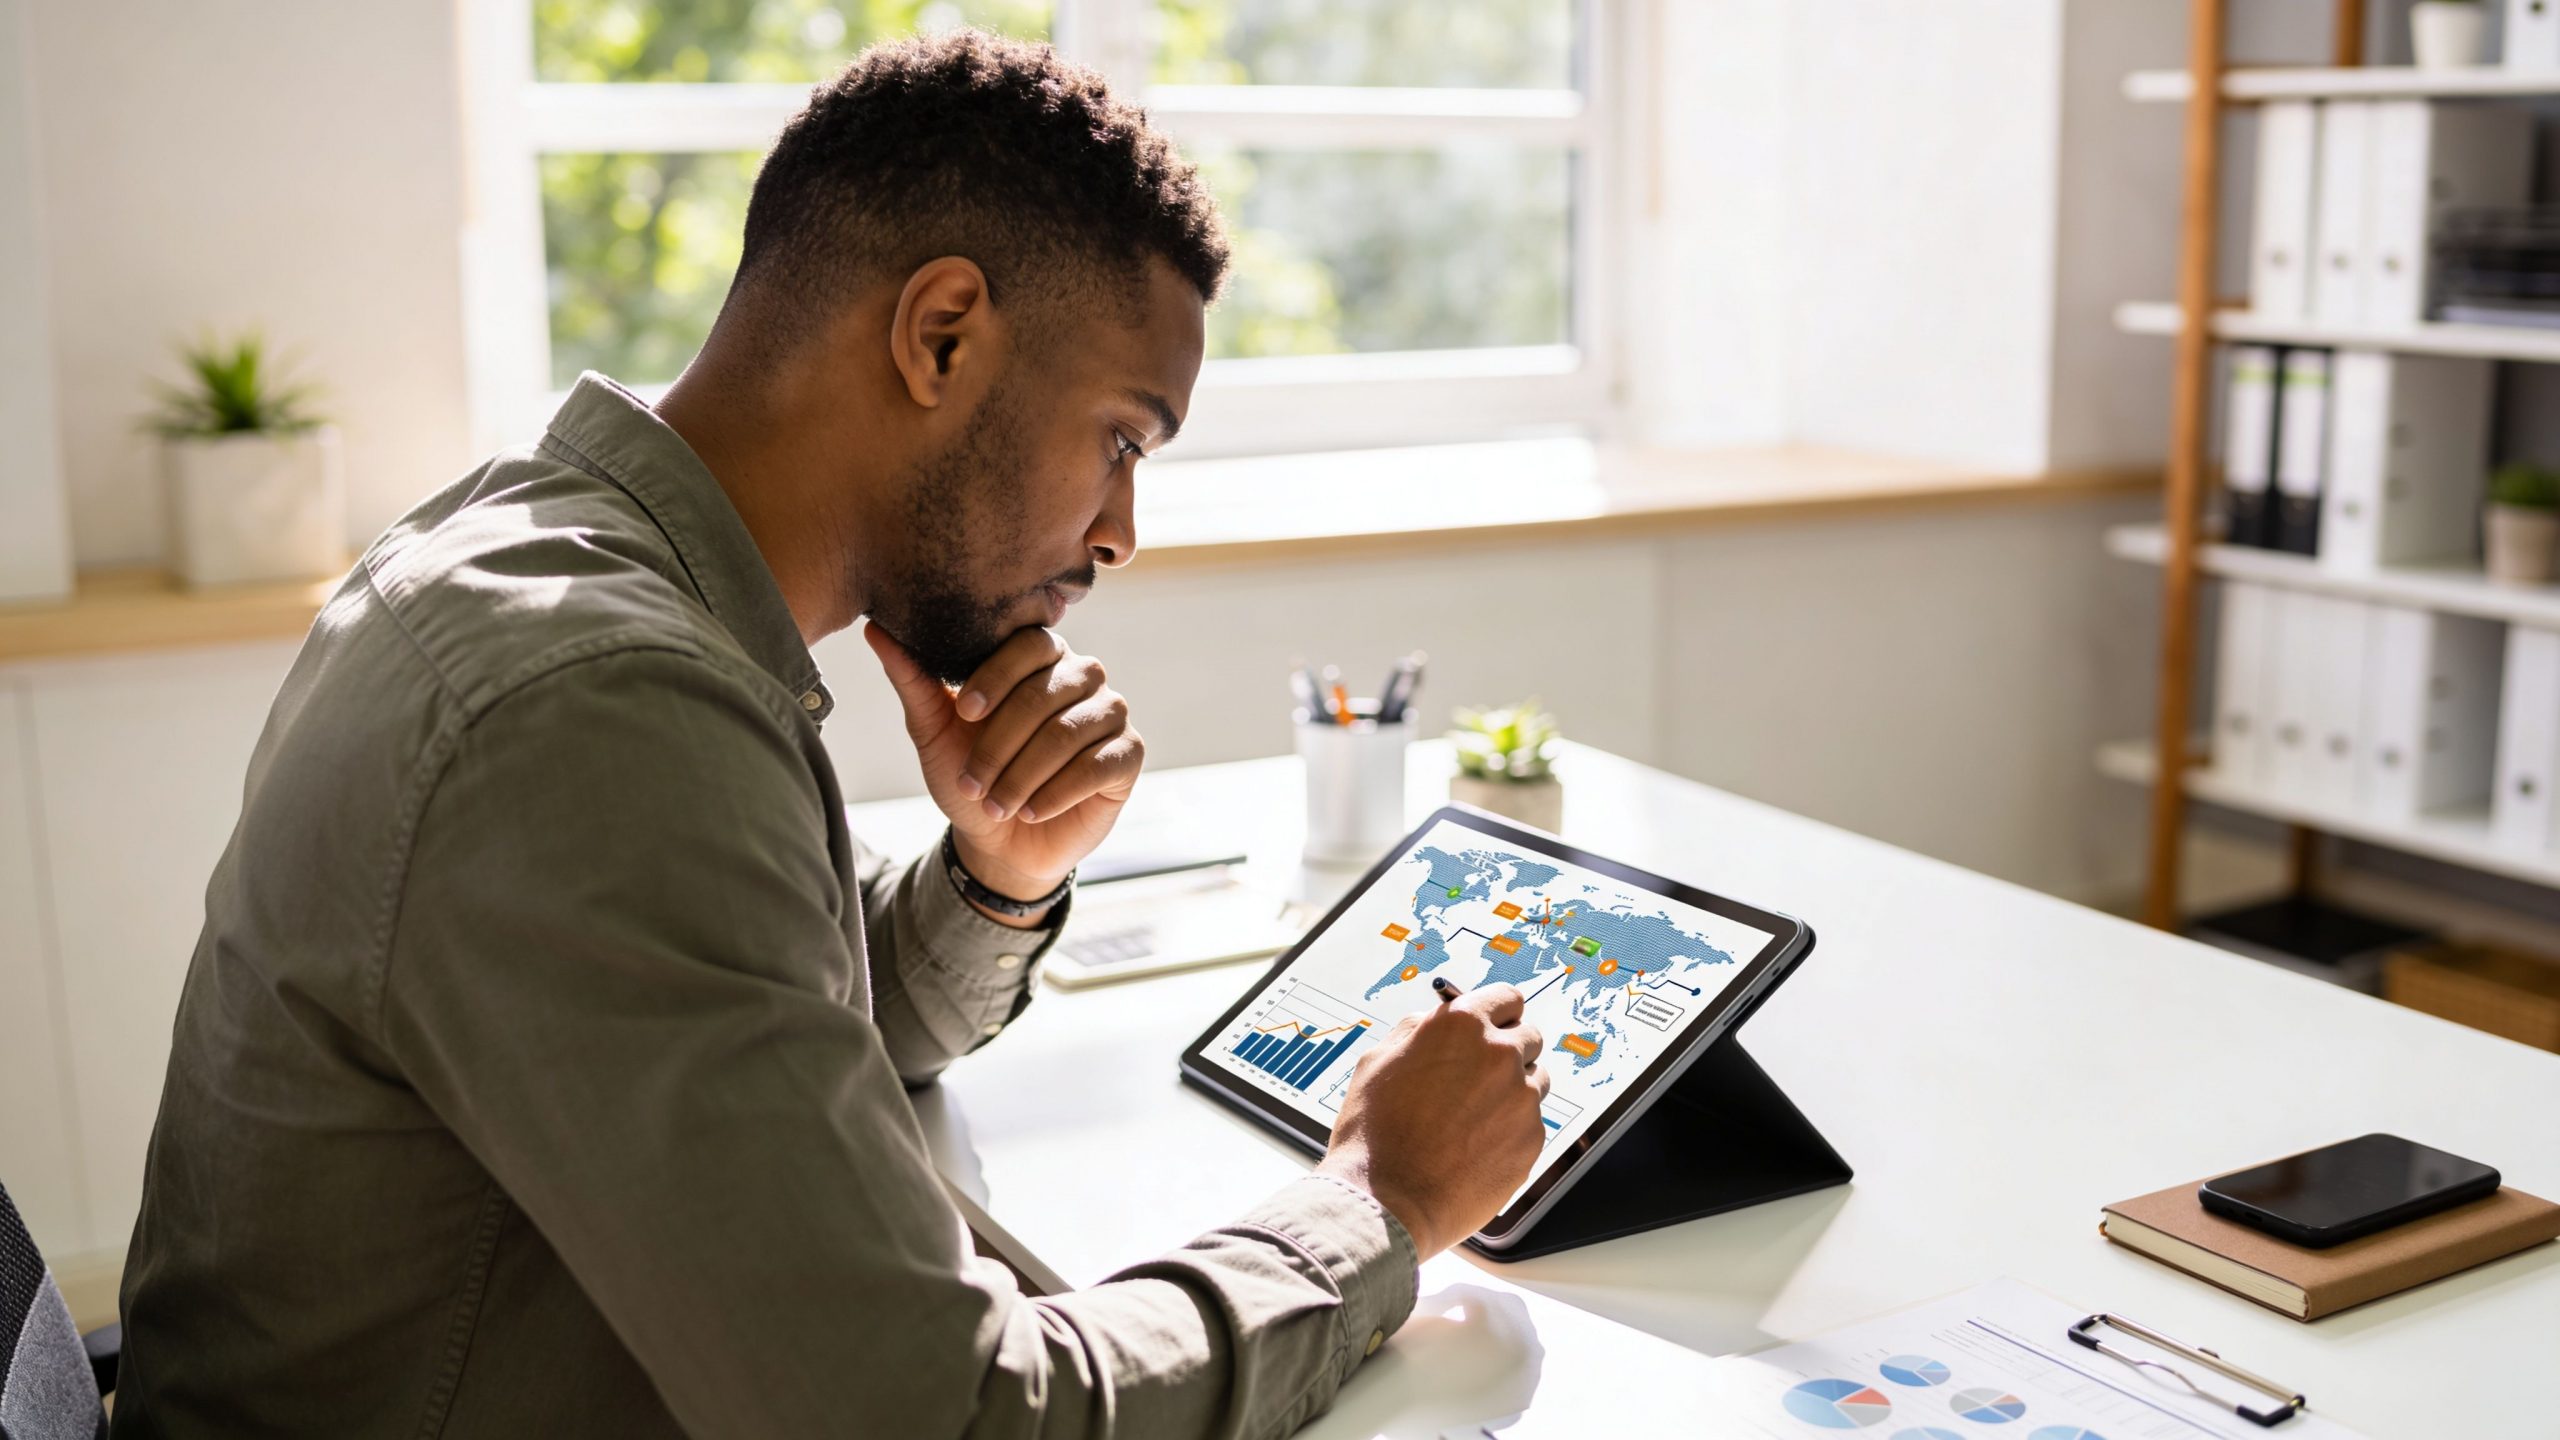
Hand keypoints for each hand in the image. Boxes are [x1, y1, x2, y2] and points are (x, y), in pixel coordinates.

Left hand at [866, 622, 1141, 910]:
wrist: (999, 840)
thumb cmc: (969, 775)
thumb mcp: (934, 731)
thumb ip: (913, 680)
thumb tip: (875, 630)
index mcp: (1039, 657)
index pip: (1029, 645)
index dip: (997, 676)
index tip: (965, 714)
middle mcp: (1082, 676)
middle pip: (1047, 692)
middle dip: (1002, 743)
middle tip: (973, 781)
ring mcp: (1109, 713)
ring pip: (1069, 732)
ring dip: (1025, 774)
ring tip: (996, 805)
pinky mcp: (1128, 755)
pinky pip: (1098, 765)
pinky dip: (1058, 791)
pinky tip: (1031, 811)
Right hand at [1316, 983, 1547, 1256]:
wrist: (1386, 1201)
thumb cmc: (1374, 1133)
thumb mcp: (1378, 1059)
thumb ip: (1417, 1029)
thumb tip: (1437, 1019)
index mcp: (1462, 1025)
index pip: (1507, 998)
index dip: (1497, 1012)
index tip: (1494, 1024)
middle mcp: (1500, 1055)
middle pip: (1529, 1038)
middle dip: (1509, 1050)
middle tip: (1479, 1076)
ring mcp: (1521, 1100)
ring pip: (1534, 1082)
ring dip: (1512, 1091)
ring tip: (1473, 1118)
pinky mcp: (1531, 1141)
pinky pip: (1530, 1124)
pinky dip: (1511, 1130)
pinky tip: (1476, 1147)